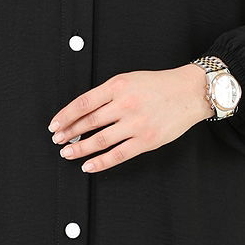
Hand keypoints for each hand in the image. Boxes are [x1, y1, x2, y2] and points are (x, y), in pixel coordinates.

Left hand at [47, 64, 213, 173]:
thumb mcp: (129, 79)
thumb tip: (82, 112)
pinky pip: (117, 155)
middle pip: (88, 122)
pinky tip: (87, 165)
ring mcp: (136, 124)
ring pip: (99, 140)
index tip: (54, 125)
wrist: (190, 92)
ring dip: (79, 148)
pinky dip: (100, 162)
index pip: (83, 103)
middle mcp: (125, 104)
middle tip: (58, 140)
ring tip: (67, 152)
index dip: (65, 116)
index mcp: (118, 85)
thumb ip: (107, 94)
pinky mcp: (146, 140)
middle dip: (68, 133)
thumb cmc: (158, 85)